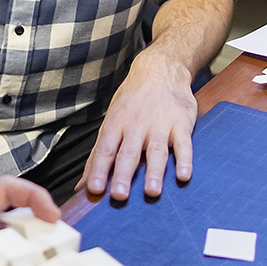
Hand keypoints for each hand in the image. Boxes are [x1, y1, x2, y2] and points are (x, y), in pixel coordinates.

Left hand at [81, 54, 197, 201]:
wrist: (161, 69)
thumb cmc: (132, 100)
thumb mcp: (111, 121)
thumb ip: (98, 155)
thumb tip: (82, 186)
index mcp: (116, 125)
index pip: (105, 150)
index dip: (99, 170)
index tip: (95, 189)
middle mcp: (136, 125)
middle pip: (128, 152)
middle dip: (123, 175)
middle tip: (119, 196)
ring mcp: (160, 124)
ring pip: (156, 150)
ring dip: (154, 172)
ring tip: (152, 191)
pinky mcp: (181, 123)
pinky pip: (183, 144)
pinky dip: (184, 159)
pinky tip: (183, 175)